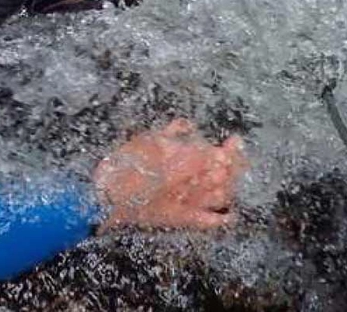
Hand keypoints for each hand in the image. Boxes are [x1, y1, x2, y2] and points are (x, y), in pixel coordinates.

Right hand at [92, 118, 246, 231]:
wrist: (109, 197)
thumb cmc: (126, 164)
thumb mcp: (147, 139)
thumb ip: (172, 131)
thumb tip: (187, 125)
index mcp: (188, 159)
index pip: (220, 155)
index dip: (231, 149)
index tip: (236, 141)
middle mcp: (196, 181)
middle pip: (226, 174)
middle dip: (236, 163)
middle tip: (236, 152)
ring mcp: (192, 203)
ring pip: (223, 194)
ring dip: (231, 183)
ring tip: (232, 175)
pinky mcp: (184, 219)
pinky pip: (210, 221)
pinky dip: (223, 218)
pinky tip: (230, 214)